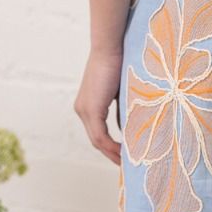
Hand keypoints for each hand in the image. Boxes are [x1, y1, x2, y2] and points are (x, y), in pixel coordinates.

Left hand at [74, 47, 122, 164]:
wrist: (111, 46)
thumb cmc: (120, 62)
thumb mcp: (121, 90)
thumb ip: (122, 109)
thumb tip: (129, 127)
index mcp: (88, 104)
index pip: (97, 132)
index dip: (110, 146)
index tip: (124, 154)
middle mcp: (82, 109)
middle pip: (96, 140)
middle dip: (111, 154)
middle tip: (126, 164)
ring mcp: (84, 110)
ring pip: (97, 140)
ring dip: (112, 153)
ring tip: (127, 162)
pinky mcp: (90, 109)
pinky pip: (100, 136)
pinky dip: (112, 146)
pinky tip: (124, 152)